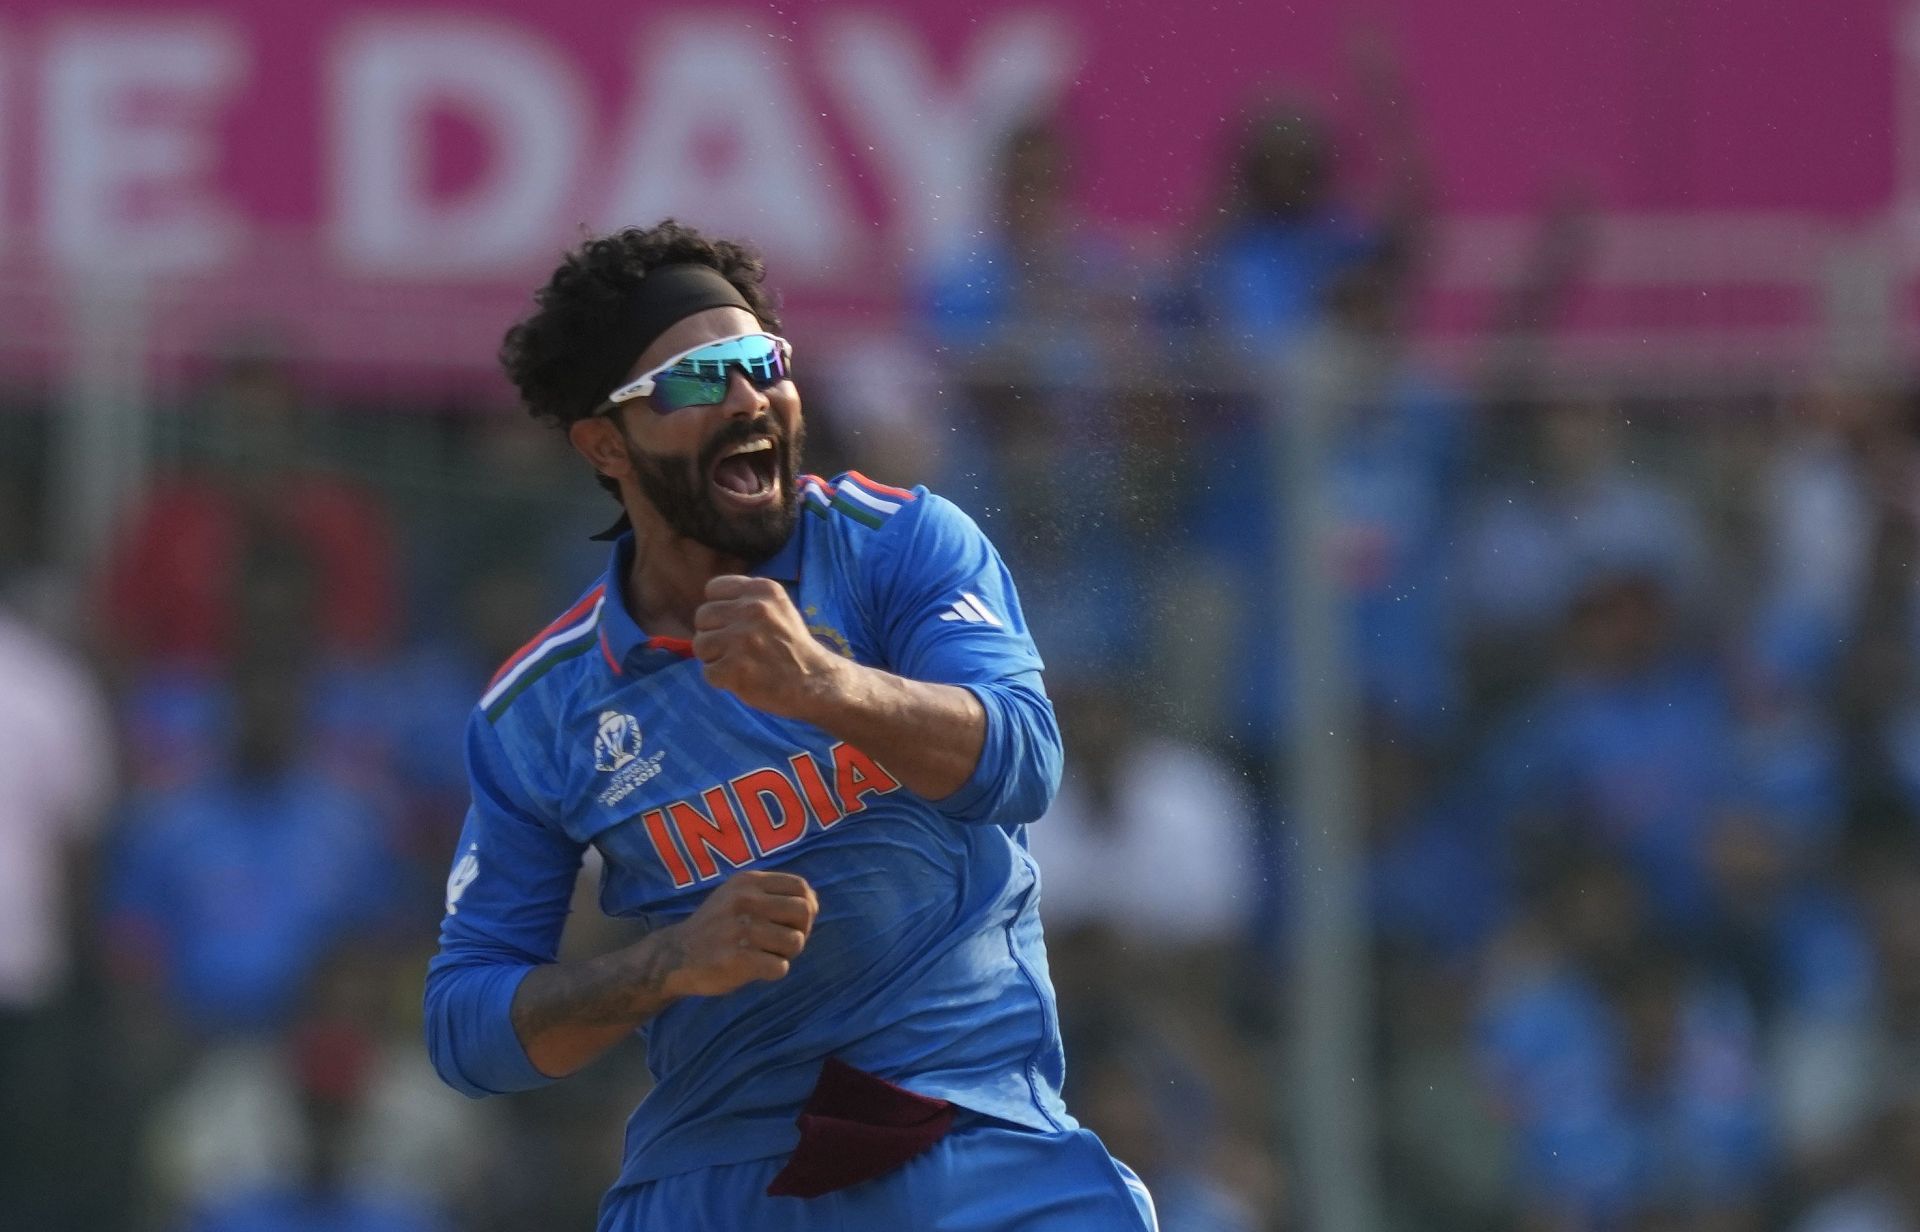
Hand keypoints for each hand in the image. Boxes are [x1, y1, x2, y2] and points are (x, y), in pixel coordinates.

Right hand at [661, 870, 819, 998]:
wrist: (674, 956)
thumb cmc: (716, 927)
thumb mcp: (738, 896)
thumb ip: (771, 894)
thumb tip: (813, 903)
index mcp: (748, 881)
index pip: (801, 886)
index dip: (807, 906)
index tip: (794, 922)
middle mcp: (745, 900)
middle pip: (804, 911)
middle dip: (801, 931)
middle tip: (783, 943)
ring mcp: (740, 929)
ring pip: (795, 941)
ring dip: (787, 954)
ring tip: (766, 955)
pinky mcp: (737, 959)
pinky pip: (780, 967)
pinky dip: (774, 971)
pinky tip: (756, 969)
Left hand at [693, 575, 847, 719]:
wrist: (814, 681)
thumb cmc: (792, 646)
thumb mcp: (777, 607)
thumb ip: (745, 601)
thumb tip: (706, 610)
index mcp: (762, 590)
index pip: (713, 589)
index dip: (719, 609)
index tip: (734, 623)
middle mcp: (751, 609)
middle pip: (702, 616)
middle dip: (714, 633)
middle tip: (737, 648)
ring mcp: (741, 639)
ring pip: (700, 644)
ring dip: (714, 658)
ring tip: (739, 663)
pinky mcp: (735, 668)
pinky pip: (708, 672)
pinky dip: (721, 680)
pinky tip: (742, 679)